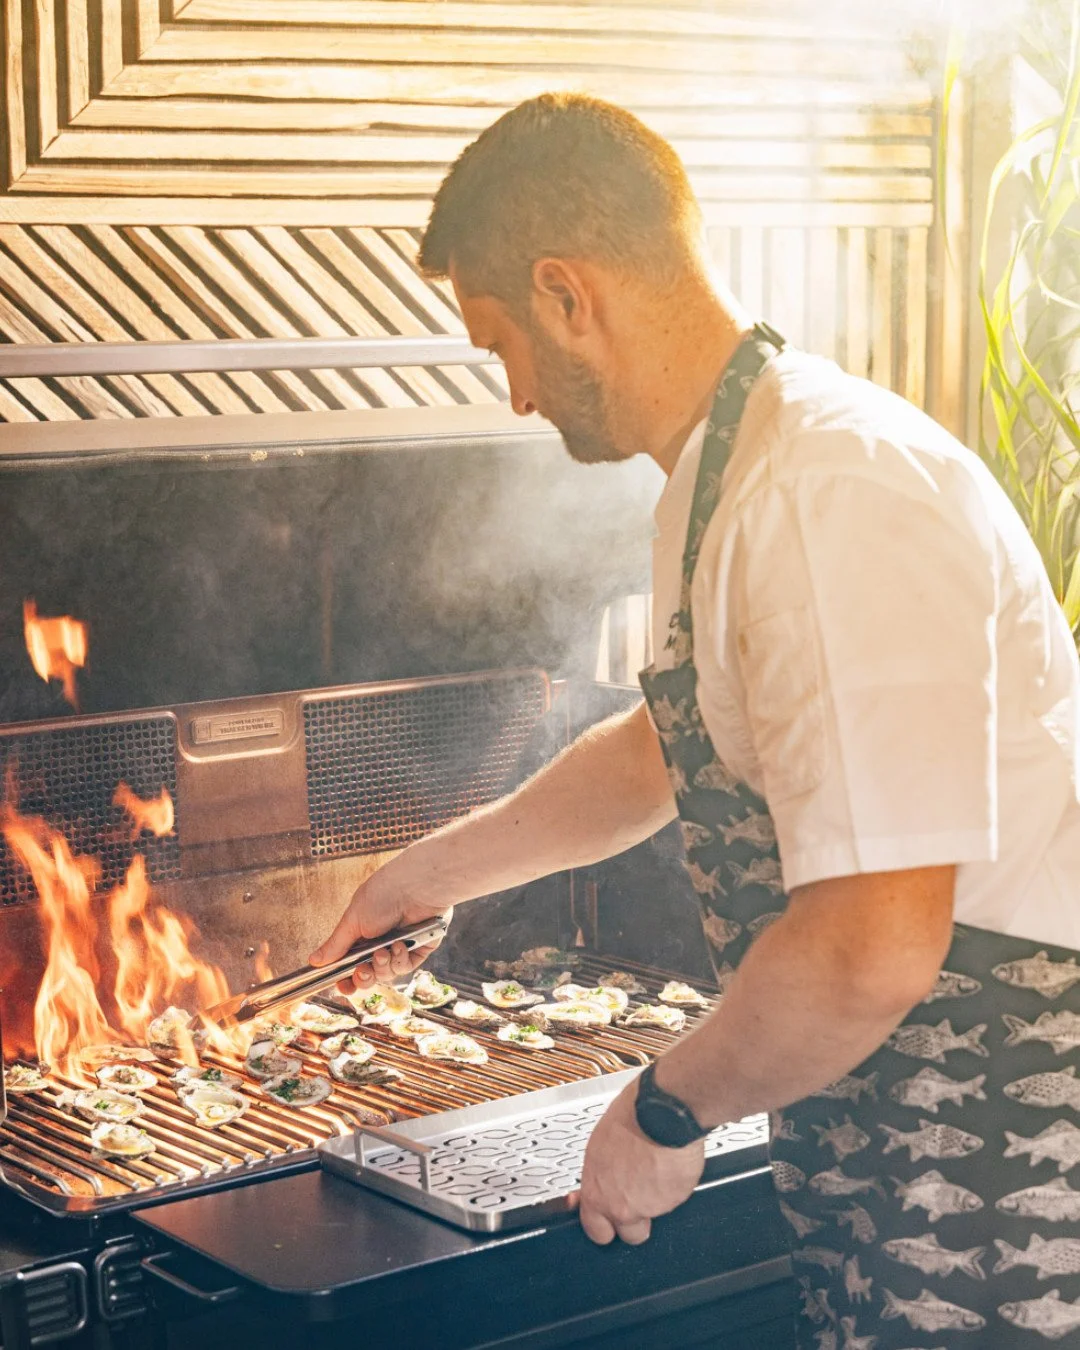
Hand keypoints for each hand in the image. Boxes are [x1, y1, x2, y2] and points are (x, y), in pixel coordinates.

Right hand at [308, 868, 449, 993]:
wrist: (414, 887)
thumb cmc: (382, 895)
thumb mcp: (353, 922)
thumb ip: (335, 945)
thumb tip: (313, 961)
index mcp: (359, 937)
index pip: (349, 966)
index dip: (346, 980)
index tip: (343, 987)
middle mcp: (378, 944)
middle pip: (368, 976)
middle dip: (364, 978)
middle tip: (362, 971)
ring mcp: (398, 948)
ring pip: (386, 974)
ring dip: (382, 966)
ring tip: (382, 951)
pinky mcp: (418, 950)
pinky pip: (405, 967)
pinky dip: (400, 959)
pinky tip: (400, 945)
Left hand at [572, 1075, 704, 1245]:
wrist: (662, 1111)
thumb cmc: (631, 1117)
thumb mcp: (600, 1143)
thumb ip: (601, 1171)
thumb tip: (602, 1173)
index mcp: (597, 1191)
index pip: (594, 1230)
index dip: (603, 1224)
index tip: (605, 1218)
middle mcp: (622, 1206)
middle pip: (629, 1236)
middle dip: (634, 1222)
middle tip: (637, 1197)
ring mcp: (651, 1207)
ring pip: (655, 1215)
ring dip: (656, 1200)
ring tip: (656, 1169)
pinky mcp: (676, 1199)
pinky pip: (675, 1198)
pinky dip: (674, 1186)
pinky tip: (670, 1163)